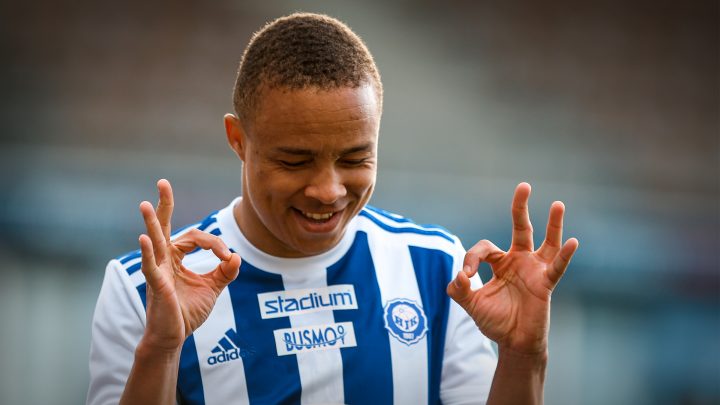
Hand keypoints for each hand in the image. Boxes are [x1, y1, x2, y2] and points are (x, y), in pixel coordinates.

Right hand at [138, 179, 240, 351]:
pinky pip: (150, 266)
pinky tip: (145, 238)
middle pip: (165, 227)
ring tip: (143, 203)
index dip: (215, 244)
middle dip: (164, 205)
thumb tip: (236, 256)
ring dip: (151, 223)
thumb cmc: (187, 312)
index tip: (227, 257)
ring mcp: (158, 270)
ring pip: (155, 242)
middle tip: (162, 182)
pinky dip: (147, 252)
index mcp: (177, 257)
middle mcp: (164, 259)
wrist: (174, 337)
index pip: (197, 238)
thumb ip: (225, 272)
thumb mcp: (213, 289)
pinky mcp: (156, 285)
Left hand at [447, 182, 577, 354]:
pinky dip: (564, 255)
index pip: (484, 248)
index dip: (471, 258)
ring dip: (553, 224)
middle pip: (521, 228)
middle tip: (524, 186)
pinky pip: (556, 267)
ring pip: (546, 242)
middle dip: (520, 208)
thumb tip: (458, 276)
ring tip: (558, 204)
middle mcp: (519, 261)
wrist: (513, 343)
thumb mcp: (471, 305)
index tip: (465, 277)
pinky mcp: (545, 284)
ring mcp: (534, 270)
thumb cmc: (494, 321)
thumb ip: (459, 290)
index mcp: (500, 263)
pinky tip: (572, 241)